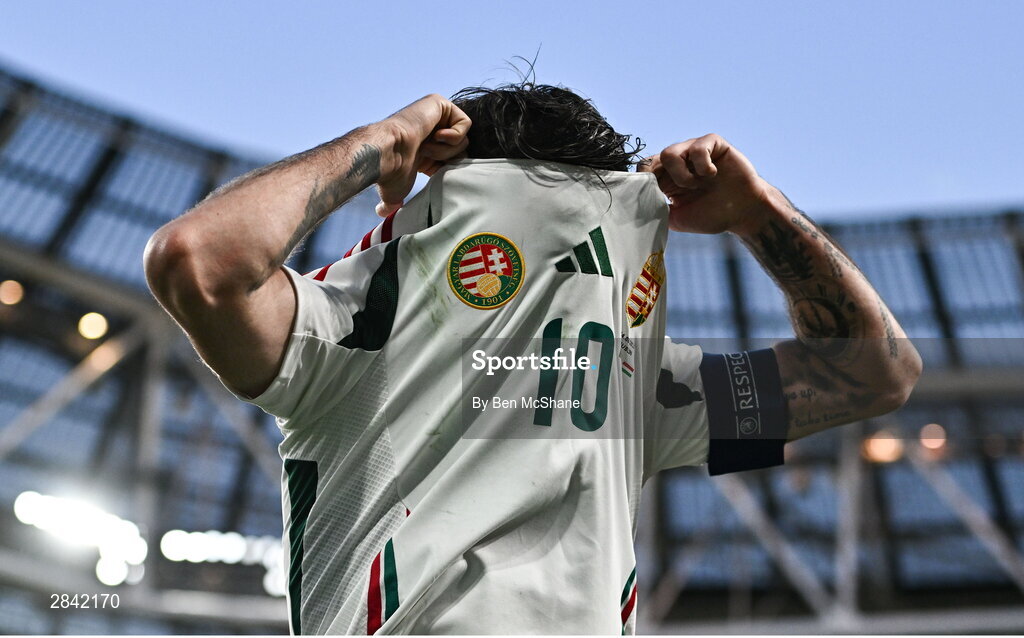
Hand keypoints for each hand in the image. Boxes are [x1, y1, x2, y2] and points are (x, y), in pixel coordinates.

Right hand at [374, 94, 470, 216]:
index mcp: (426, 149)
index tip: (431, 172)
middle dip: (448, 159)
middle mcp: (431, 131)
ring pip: (464, 139)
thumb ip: (391, 204)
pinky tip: (434, 137)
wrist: (387, 154)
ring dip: (446, 149)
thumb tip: (381, 213)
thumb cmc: (389, 174)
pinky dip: (453, 137)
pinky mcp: (439, 103)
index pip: (453, 162)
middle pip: (462, 151)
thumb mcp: (394, 194)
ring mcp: (435, 116)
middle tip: (428, 158)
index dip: (447, 170)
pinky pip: (465, 124)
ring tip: (426, 147)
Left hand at [639, 134, 771, 234]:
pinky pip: (697, 147)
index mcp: (667, 178)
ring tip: (696, 185)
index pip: (644, 171)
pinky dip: (702, 165)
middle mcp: (678, 162)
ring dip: (681, 174)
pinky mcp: (713, 144)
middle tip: (677, 193)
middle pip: (652, 161)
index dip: (643, 181)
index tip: (652, 194)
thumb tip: (635, 208)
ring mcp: (694, 150)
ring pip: (669, 153)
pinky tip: (712, 175)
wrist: (743, 212)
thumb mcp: (678, 218)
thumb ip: (656, 210)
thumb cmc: (713, 215)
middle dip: (661, 181)